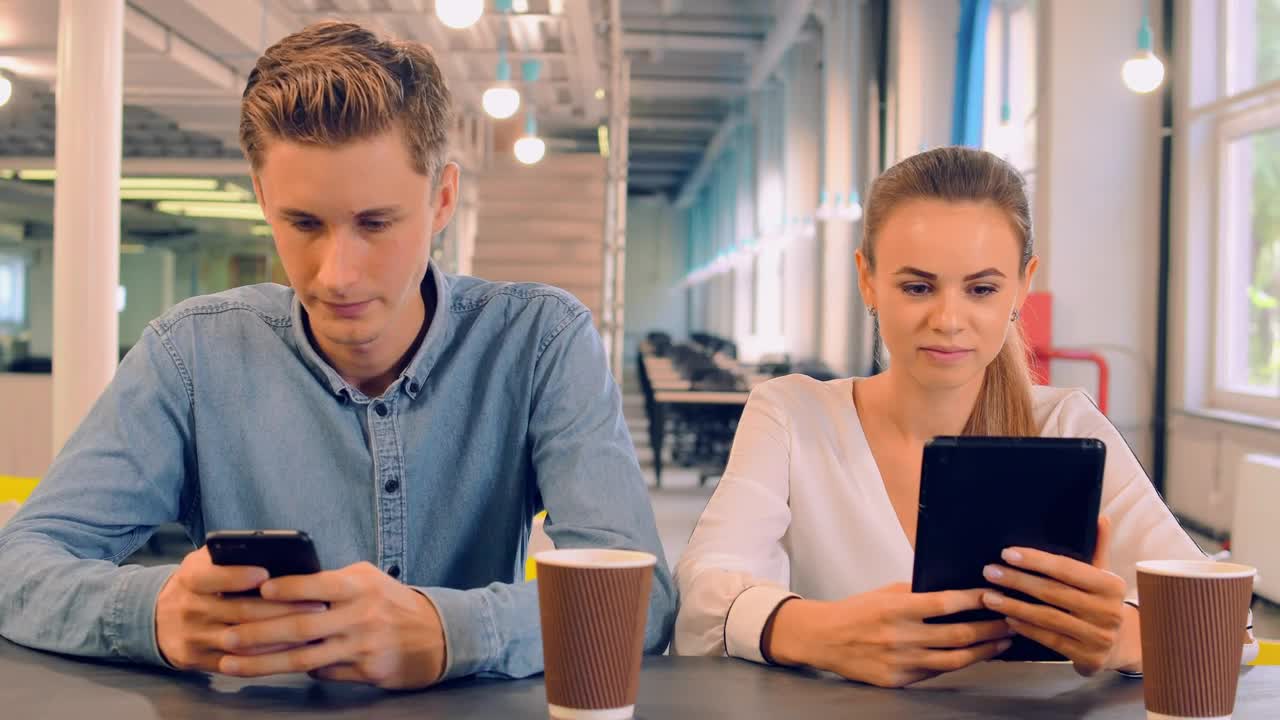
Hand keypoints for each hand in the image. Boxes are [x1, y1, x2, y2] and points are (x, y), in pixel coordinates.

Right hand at [155, 547, 327, 671]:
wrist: (154, 618)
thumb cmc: (196, 584)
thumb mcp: (201, 563)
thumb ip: (228, 557)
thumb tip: (272, 553)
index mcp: (190, 579)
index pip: (212, 577)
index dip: (238, 577)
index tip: (266, 574)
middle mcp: (189, 609)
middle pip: (240, 611)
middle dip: (282, 609)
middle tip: (316, 605)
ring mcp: (193, 637)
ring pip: (242, 640)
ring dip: (280, 636)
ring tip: (312, 628)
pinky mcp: (197, 660)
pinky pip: (236, 662)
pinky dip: (266, 657)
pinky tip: (292, 649)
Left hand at [212, 561, 446, 688]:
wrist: (437, 635)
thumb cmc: (392, 603)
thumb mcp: (368, 581)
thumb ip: (332, 583)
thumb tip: (282, 586)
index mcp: (360, 587)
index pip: (319, 585)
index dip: (289, 588)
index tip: (258, 591)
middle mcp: (360, 616)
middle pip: (301, 626)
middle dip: (258, 633)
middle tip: (224, 635)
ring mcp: (362, 647)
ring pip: (304, 657)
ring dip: (263, 662)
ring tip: (230, 663)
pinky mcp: (366, 672)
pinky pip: (323, 673)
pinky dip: (298, 670)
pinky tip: (270, 670)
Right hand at [765, 583, 1013, 687]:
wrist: (824, 638)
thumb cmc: (857, 611)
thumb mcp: (885, 593)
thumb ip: (917, 593)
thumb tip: (955, 590)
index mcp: (897, 608)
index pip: (946, 603)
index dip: (975, 600)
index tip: (996, 595)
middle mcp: (901, 636)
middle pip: (958, 635)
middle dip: (991, 628)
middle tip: (1011, 621)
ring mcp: (900, 662)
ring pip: (954, 660)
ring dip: (984, 651)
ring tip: (1002, 642)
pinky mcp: (898, 681)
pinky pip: (935, 673)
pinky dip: (957, 664)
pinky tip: (972, 657)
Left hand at [980, 516, 1139, 674]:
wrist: (1121, 644)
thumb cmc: (1101, 601)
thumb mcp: (1103, 574)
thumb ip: (1098, 547)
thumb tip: (1100, 517)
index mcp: (1111, 585)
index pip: (1067, 568)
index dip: (1036, 560)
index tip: (1007, 553)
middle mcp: (1108, 611)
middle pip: (1053, 592)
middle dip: (1017, 580)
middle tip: (989, 571)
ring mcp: (1098, 636)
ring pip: (1047, 617)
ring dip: (1014, 606)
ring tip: (988, 596)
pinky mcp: (1088, 657)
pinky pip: (1049, 640)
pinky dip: (1026, 628)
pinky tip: (1007, 618)